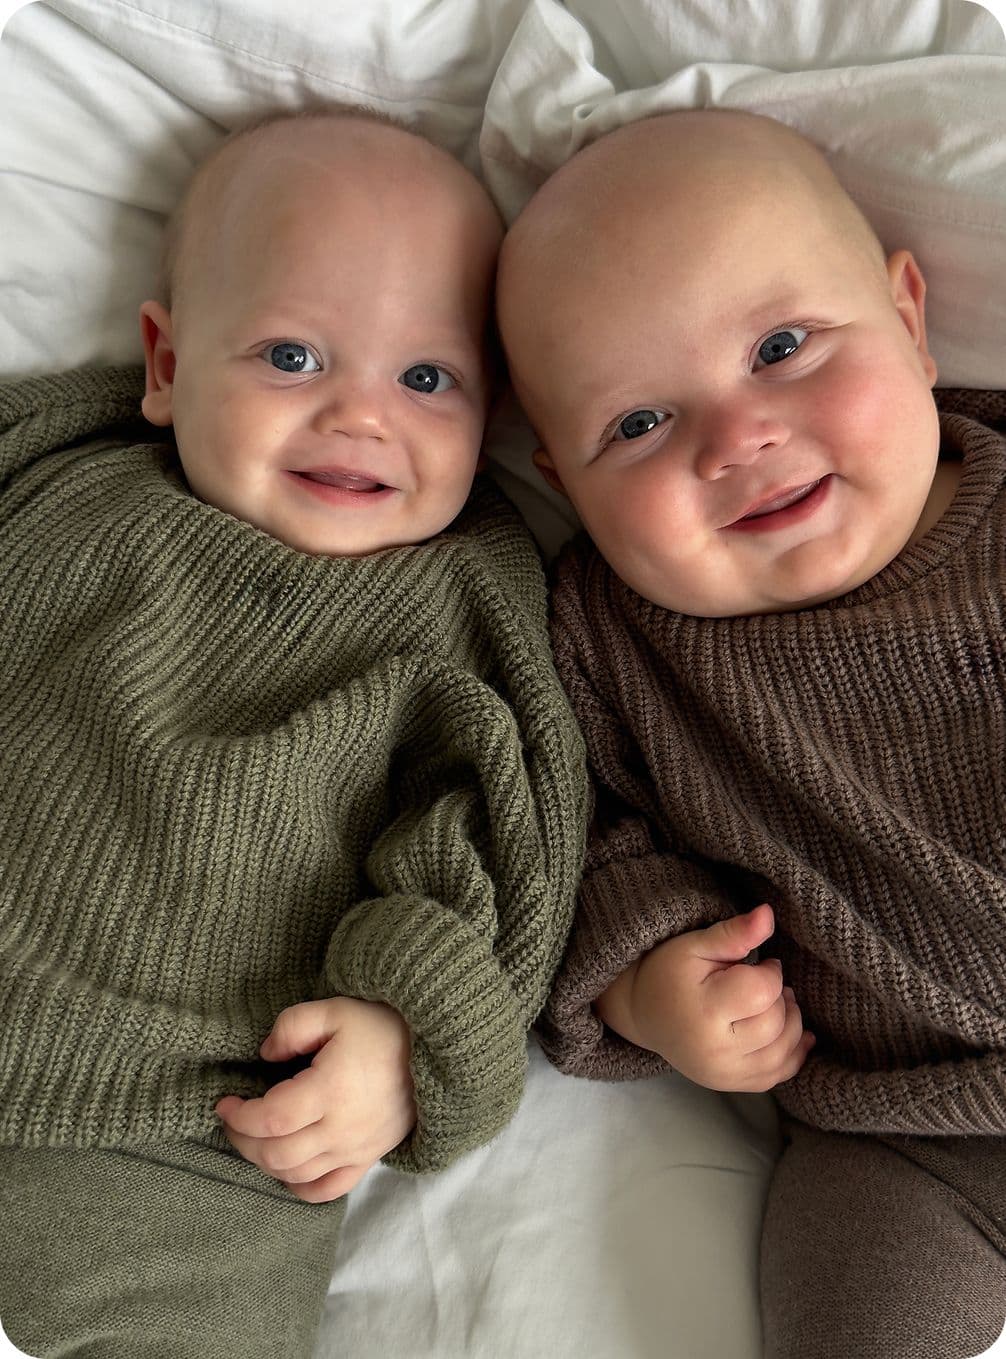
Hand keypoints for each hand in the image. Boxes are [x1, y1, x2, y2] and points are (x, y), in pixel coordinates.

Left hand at [216, 997, 416, 1202]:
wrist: (434, 1048)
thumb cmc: (383, 1026)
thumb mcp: (335, 1010)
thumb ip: (292, 1026)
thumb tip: (265, 1055)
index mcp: (333, 1090)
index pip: (272, 1119)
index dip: (239, 1117)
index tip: (223, 1102)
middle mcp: (343, 1128)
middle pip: (277, 1154)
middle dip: (243, 1140)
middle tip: (232, 1120)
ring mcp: (357, 1149)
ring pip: (296, 1175)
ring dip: (264, 1161)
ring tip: (254, 1137)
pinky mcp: (368, 1158)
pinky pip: (328, 1190)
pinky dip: (299, 1186)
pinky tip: (286, 1168)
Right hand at [598, 904, 813, 1092]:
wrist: (644, 1014)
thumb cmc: (668, 972)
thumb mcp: (695, 945)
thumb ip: (734, 933)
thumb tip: (768, 913)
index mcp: (704, 1011)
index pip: (763, 992)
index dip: (771, 972)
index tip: (761, 964)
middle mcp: (715, 1051)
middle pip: (776, 1024)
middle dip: (780, 998)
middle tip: (766, 982)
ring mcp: (724, 1075)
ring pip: (783, 1054)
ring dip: (791, 1024)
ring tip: (777, 1002)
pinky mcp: (731, 1086)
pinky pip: (777, 1076)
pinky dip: (793, 1055)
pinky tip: (794, 1032)